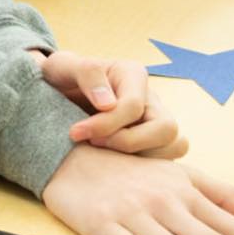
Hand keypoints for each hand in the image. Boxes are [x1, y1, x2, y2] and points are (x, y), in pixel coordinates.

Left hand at [37, 50, 185, 156]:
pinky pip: (165, 162)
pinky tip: (113, 165)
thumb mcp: (63, 65)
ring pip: (175, 146)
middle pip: (166, 128)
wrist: (57, 91)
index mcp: (132, 74)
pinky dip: (145, 169)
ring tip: (105, 155)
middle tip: (95, 144)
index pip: (133, 106)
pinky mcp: (153, 143)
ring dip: (141, 158)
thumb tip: (107, 103)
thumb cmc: (62, 77)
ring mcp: (155, 122)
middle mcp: (151, 98)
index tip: (76, 132)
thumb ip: (88, 75)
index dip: (105, 124)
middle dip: (129, 142)